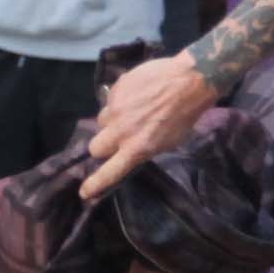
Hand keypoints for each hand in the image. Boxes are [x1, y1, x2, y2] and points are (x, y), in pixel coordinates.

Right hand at [75, 51, 215, 196]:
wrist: (189, 81)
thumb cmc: (185, 116)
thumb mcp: (168, 142)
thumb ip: (143, 148)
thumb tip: (130, 149)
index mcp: (137, 149)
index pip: (109, 172)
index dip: (94, 183)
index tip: (84, 192)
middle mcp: (121, 131)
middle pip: (95, 147)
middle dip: (102, 145)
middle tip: (114, 139)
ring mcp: (116, 109)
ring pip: (101, 120)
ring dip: (111, 120)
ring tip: (131, 111)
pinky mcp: (115, 90)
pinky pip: (110, 99)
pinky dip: (120, 100)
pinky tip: (137, 94)